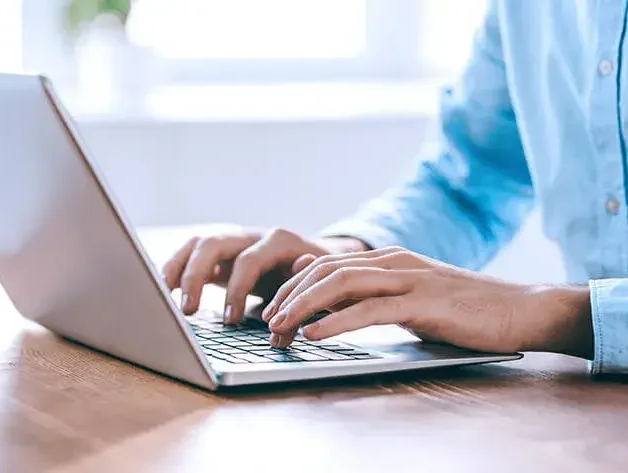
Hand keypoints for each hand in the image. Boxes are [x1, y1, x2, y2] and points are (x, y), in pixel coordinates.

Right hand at [161, 228, 368, 323]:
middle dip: (196, 276)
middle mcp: (251, 236)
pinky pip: (191, 254)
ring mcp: (233, 242)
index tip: (230, 320)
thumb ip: (306, 284)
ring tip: (165, 296)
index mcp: (278, 240)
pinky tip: (165, 290)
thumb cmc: (318, 275)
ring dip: (178, 269)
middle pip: (213, 244)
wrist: (320, 259)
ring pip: (196, 244)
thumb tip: (298, 282)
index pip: (248, 260)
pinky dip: (176, 269)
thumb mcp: (319, 281)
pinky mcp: (221, 254)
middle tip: (188, 310)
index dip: (237, 290)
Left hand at [262, 246, 593, 357]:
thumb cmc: (463, 309)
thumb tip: (323, 286)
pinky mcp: (424, 302)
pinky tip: (315, 334)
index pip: (325, 265)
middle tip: (266, 323)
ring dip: (303, 307)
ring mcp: (409, 278)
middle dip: (289, 296)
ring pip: (341, 284)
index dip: (292, 286)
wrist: (520, 309)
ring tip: (279, 327)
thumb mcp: (407, 297)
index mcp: (387, 259)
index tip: (271, 310)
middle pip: (325, 271)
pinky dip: (337, 321)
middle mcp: (393, 262)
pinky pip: (370, 309)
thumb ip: (369, 291)